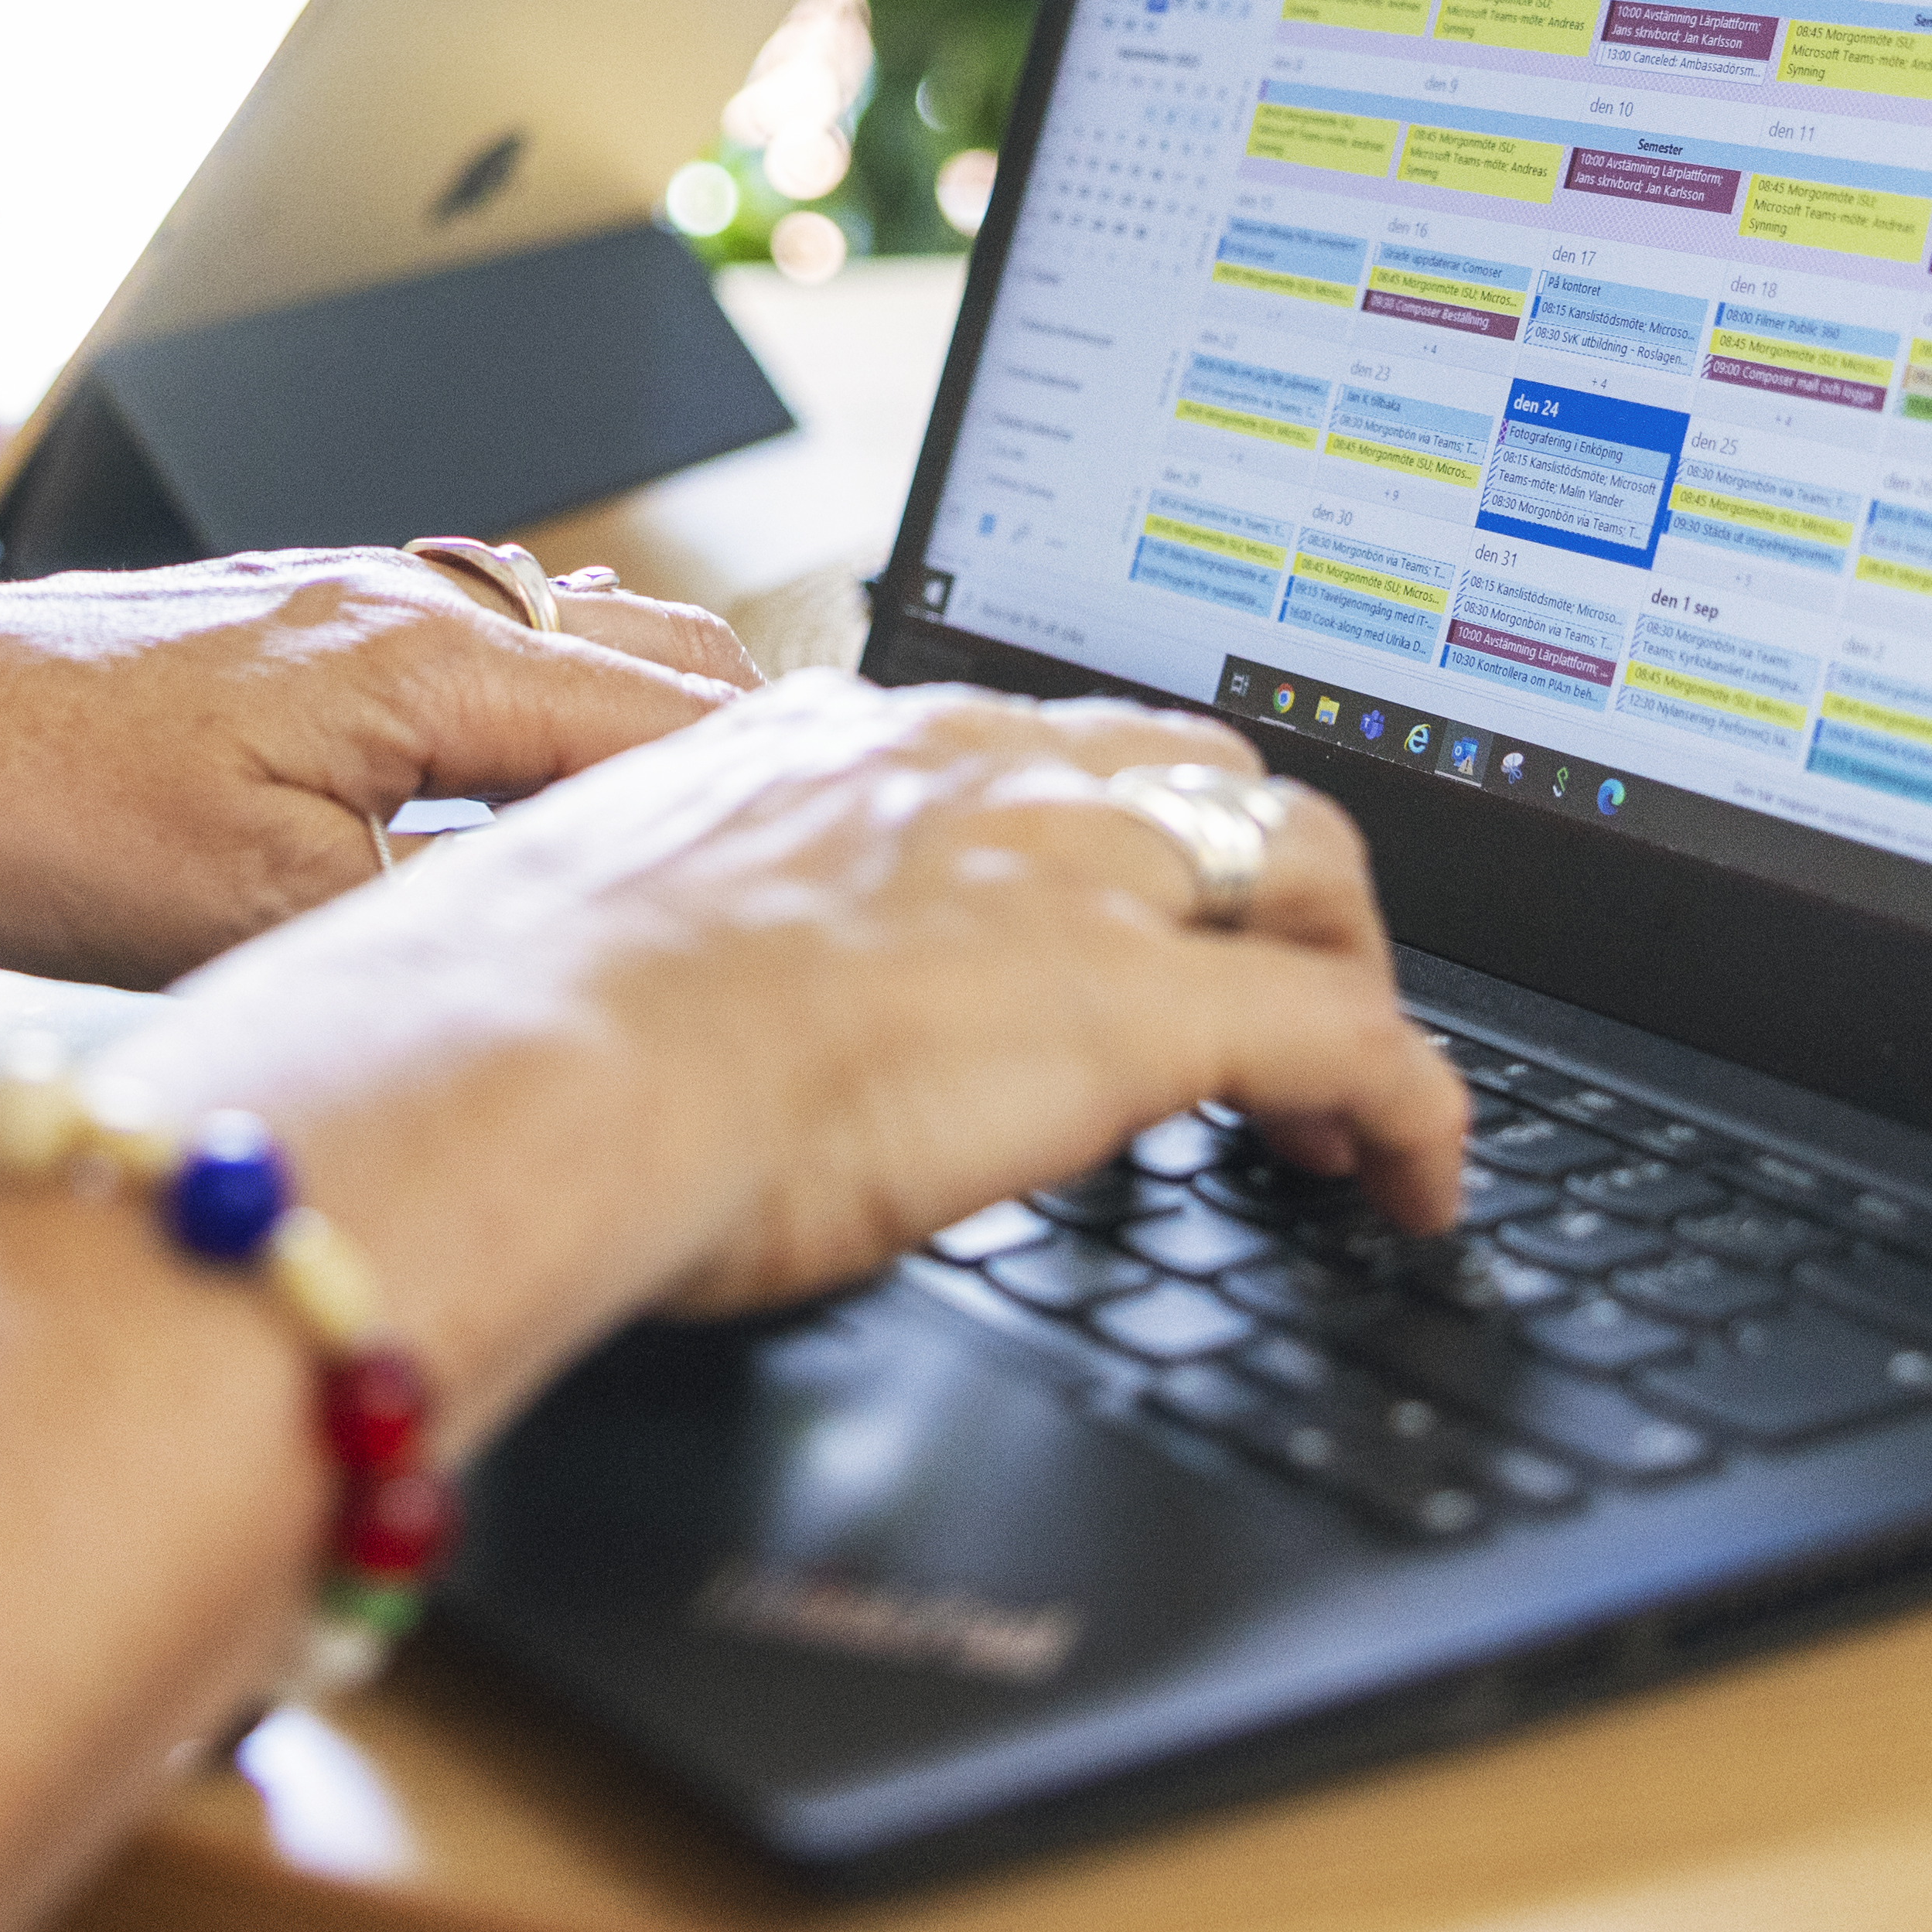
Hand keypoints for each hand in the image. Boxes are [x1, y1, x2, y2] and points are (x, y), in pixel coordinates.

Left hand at [0, 550, 760, 982]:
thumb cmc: (22, 814)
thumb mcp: (259, 911)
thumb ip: (441, 912)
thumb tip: (575, 946)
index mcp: (427, 653)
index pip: (669, 725)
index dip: (771, 806)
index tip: (860, 874)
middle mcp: (408, 598)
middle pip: (651, 661)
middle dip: (743, 757)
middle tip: (821, 869)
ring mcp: (349, 605)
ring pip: (566, 650)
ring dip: (644, 731)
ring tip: (710, 843)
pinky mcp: (292, 636)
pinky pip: (477, 657)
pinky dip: (546, 718)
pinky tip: (531, 799)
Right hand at [143, 677, 1467, 1402]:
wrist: (527, 1058)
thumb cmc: (515, 1023)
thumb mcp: (610, 930)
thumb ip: (683, 938)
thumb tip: (666, 1011)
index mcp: (838, 742)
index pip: (1037, 744)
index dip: (1109, 831)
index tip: (1119, 910)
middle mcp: (974, 772)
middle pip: (1200, 774)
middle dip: (1259, 880)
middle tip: (1273, 992)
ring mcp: (1071, 874)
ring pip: (1297, 866)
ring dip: (1339, 972)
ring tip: (1347, 1099)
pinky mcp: (1144, 1004)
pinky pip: (1354, 1042)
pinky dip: (1414, 1112)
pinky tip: (1416, 1188)